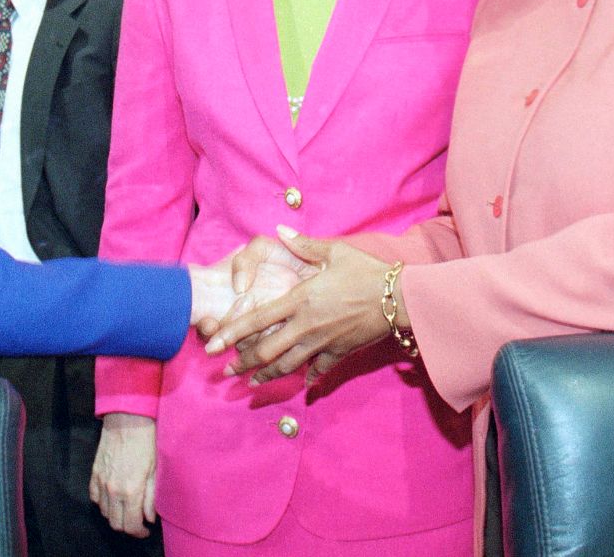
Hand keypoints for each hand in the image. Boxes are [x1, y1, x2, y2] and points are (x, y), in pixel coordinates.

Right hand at [89, 413, 156, 537]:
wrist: (127, 420)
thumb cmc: (146, 442)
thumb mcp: (155, 471)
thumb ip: (151, 497)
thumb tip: (149, 517)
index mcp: (130, 491)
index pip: (130, 525)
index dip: (138, 532)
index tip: (145, 529)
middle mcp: (113, 490)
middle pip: (115, 523)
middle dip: (127, 527)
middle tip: (137, 521)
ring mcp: (101, 482)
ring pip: (104, 512)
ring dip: (116, 515)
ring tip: (127, 508)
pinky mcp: (94, 473)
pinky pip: (94, 497)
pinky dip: (103, 503)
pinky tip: (113, 497)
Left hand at [205, 227, 394, 384]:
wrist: (399, 298)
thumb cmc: (366, 271)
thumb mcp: (335, 252)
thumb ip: (303, 244)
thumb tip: (280, 230)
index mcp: (300, 300)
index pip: (257, 320)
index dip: (232, 334)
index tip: (213, 346)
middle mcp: (306, 326)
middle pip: (266, 351)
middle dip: (243, 363)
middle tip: (225, 373)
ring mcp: (322, 343)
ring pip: (287, 365)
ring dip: (266, 375)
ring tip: (252, 382)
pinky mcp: (340, 353)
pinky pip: (318, 369)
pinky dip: (308, 377)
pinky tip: (302, 383)